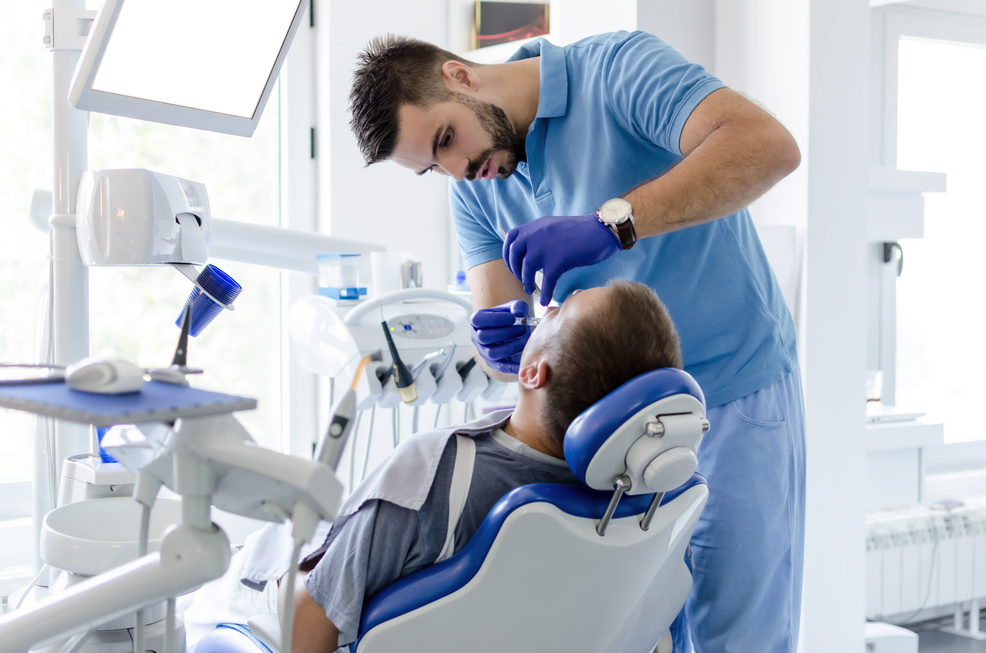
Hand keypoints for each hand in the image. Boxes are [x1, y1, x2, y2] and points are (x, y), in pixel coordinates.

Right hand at [470, 300, 531, 374]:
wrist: (515, 331)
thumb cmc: (512, 318)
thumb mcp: (515, 307)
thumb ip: (518, 306)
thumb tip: (518, 313)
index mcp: (477, 320)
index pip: (478, 320)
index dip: (495, 319)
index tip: (513, 318)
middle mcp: (477, 337)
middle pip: (484, 337)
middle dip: (506, 333)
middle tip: (523, 329)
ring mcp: (483, 351)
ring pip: (491, 353)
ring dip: (511, 346)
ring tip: (525, 340)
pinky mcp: (493, 363)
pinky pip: (501, 366)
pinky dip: (512, 365)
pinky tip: (524, 359)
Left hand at [502, 215, 620, 304]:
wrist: (601, 229)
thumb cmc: (582, 231)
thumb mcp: (554, 227)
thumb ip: (540, 236)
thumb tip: (530, 252)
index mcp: (536, 226)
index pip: (511, 236)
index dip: (508, 253)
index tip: (512, 264)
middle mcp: (537, 233)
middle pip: (515, 253)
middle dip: (515, 268)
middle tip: (521, 278)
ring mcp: (547, 246)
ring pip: (527, 267)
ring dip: (526, 281)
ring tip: (530, 289)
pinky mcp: (558, 258)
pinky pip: (547, 280)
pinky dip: (545, 293)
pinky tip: (545, 300)